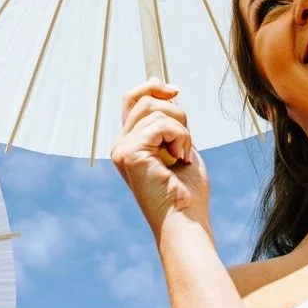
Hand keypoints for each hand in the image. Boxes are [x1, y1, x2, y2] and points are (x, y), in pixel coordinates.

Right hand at [112, 80, 210, 238]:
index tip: (175, 91)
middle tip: (185, 143)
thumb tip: (167, 90)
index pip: (132, 99)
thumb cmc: (187, 191)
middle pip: (145, 100)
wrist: (186, 221)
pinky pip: (161, 125)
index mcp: (130, 143)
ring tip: (183, 155)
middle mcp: (120, 145)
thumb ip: (170, 121)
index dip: (152, 87)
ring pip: (155, 110)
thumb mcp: (179, 145)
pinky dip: (180, 137)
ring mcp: (121, 150)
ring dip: (181, 129)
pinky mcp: (129, 154)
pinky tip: (181, 159)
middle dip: (176, 113)